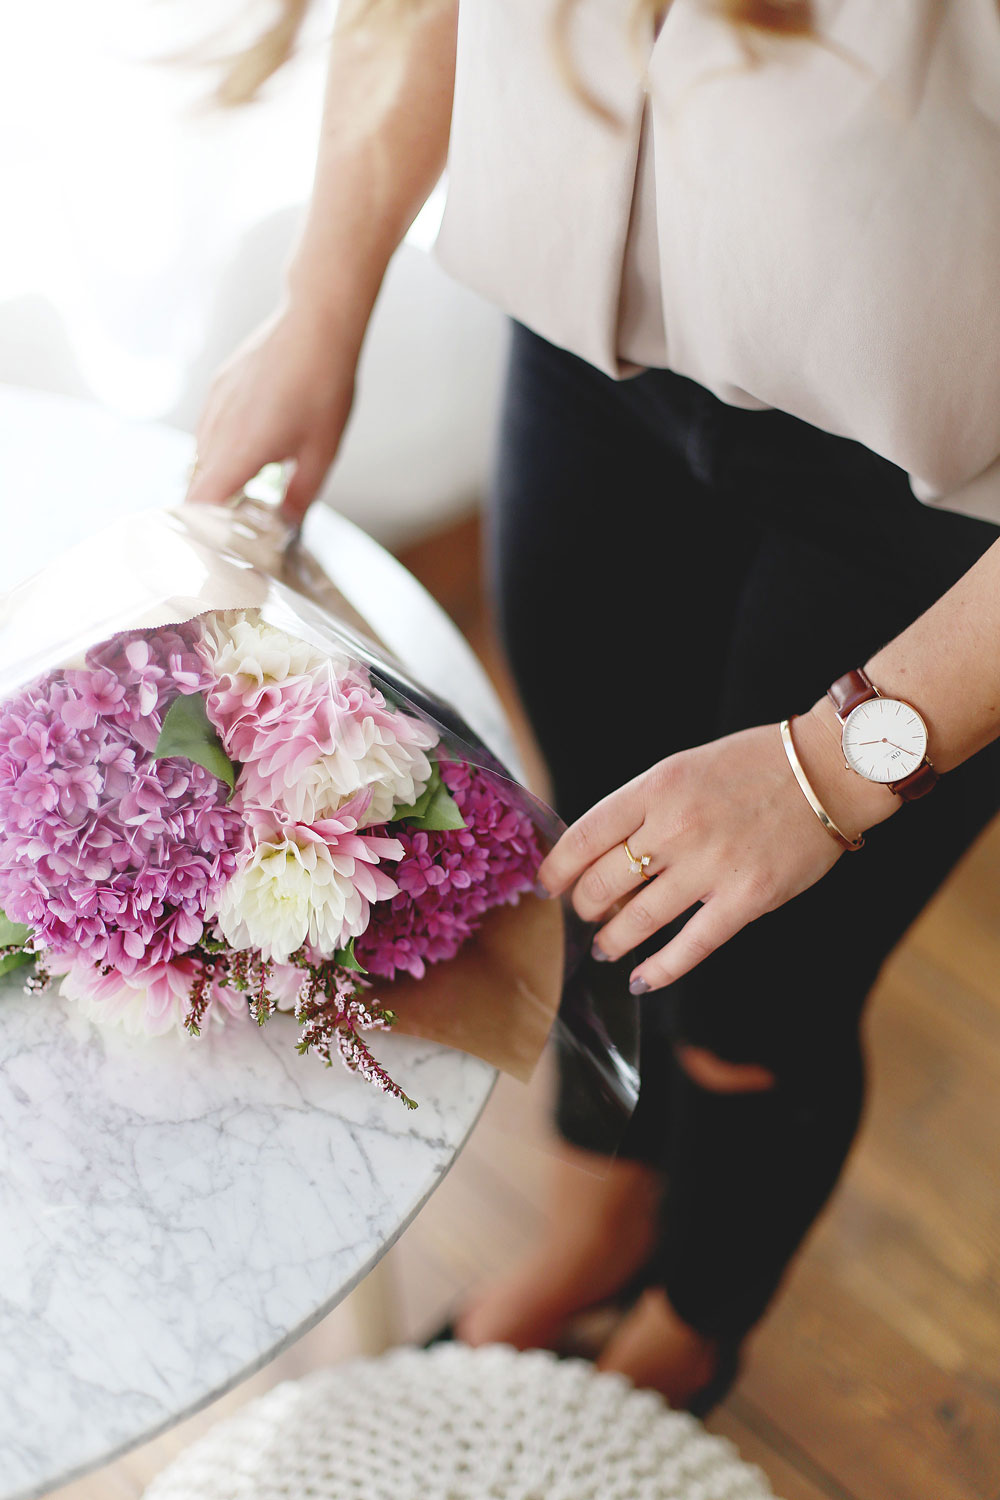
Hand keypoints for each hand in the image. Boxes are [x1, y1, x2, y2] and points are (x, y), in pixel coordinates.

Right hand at [185, 298, 358, 523]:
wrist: (316, 323)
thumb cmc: (323, 387)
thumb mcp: (321, 452)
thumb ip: (300, 498)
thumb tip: (288, 531)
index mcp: (239, 450)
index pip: (197, 502)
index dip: (198, 530)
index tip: (210, 549)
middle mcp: (216, 428)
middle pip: (197, 483)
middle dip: (212, 509)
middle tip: (237, 530)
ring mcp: (213, 405)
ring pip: (202, 456)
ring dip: (219, 477)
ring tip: (248, 492)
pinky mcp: (218, 387)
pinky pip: (210, 430)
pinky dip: (223, 449)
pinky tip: (252, 449)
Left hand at [537, 702, 898, 993]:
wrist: (828, 770)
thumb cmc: (753, 767)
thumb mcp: (684, 769)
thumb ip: (644, 808)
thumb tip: (600, 857)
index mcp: (657, 787)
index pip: (584, 836)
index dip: (557, 869)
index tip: (548, 886)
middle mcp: (676, 826)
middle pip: (603, 882)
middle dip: (585, 907)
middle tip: (586, 915)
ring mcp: (711, 865)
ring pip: (638, 919)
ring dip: (613, 941)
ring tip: (606, 948)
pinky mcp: (746, 899)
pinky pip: (691, 946)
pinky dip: (660, 970)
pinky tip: (642, 979)